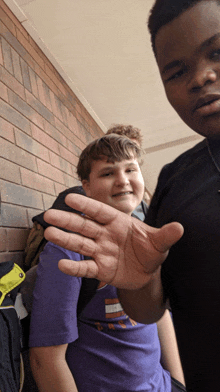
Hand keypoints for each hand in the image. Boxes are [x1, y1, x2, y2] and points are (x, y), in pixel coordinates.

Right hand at [44, 194, 182, 289]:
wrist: (148, 272)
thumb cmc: (151, 251)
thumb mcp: (160, 243)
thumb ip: (166, 235)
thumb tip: (180, 227)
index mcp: (118, 223)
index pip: (99, 212)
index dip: (85, 205)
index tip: (69, 198)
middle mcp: (105, 235)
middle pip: (84, 226)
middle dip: (67, 221)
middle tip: (48, 216)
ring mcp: (101, 252)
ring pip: (80, 244)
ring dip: (65, 240)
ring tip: (49, 234)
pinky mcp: (100, 269)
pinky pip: (85, 268)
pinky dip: (75, 267)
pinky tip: (61, 265)